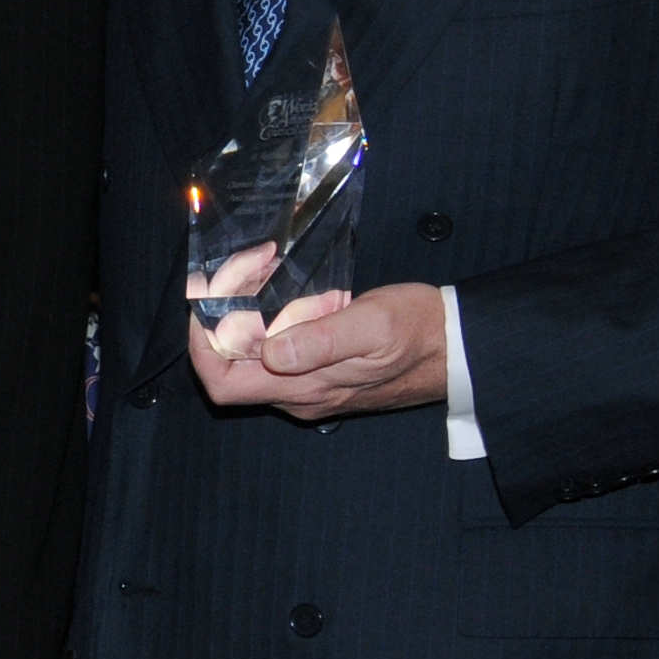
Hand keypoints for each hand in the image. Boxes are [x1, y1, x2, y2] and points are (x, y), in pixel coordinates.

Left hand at [188, 280, 447, 421]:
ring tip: (265, 264)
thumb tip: (271, 351)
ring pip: (249, 350)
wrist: (456, 348)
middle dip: (225, 309)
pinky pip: (272, 346)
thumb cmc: (420, 332)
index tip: (207, 297)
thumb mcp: (376, 326)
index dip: (202, 342)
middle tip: (249, 264)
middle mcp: (296, 394)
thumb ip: (323, 340)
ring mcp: (305, 384)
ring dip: (244, 306)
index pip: (222, 382)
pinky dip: (265, 312)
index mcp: (304, 388)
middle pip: (229, 360)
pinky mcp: (317, 370)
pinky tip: (281, 284)